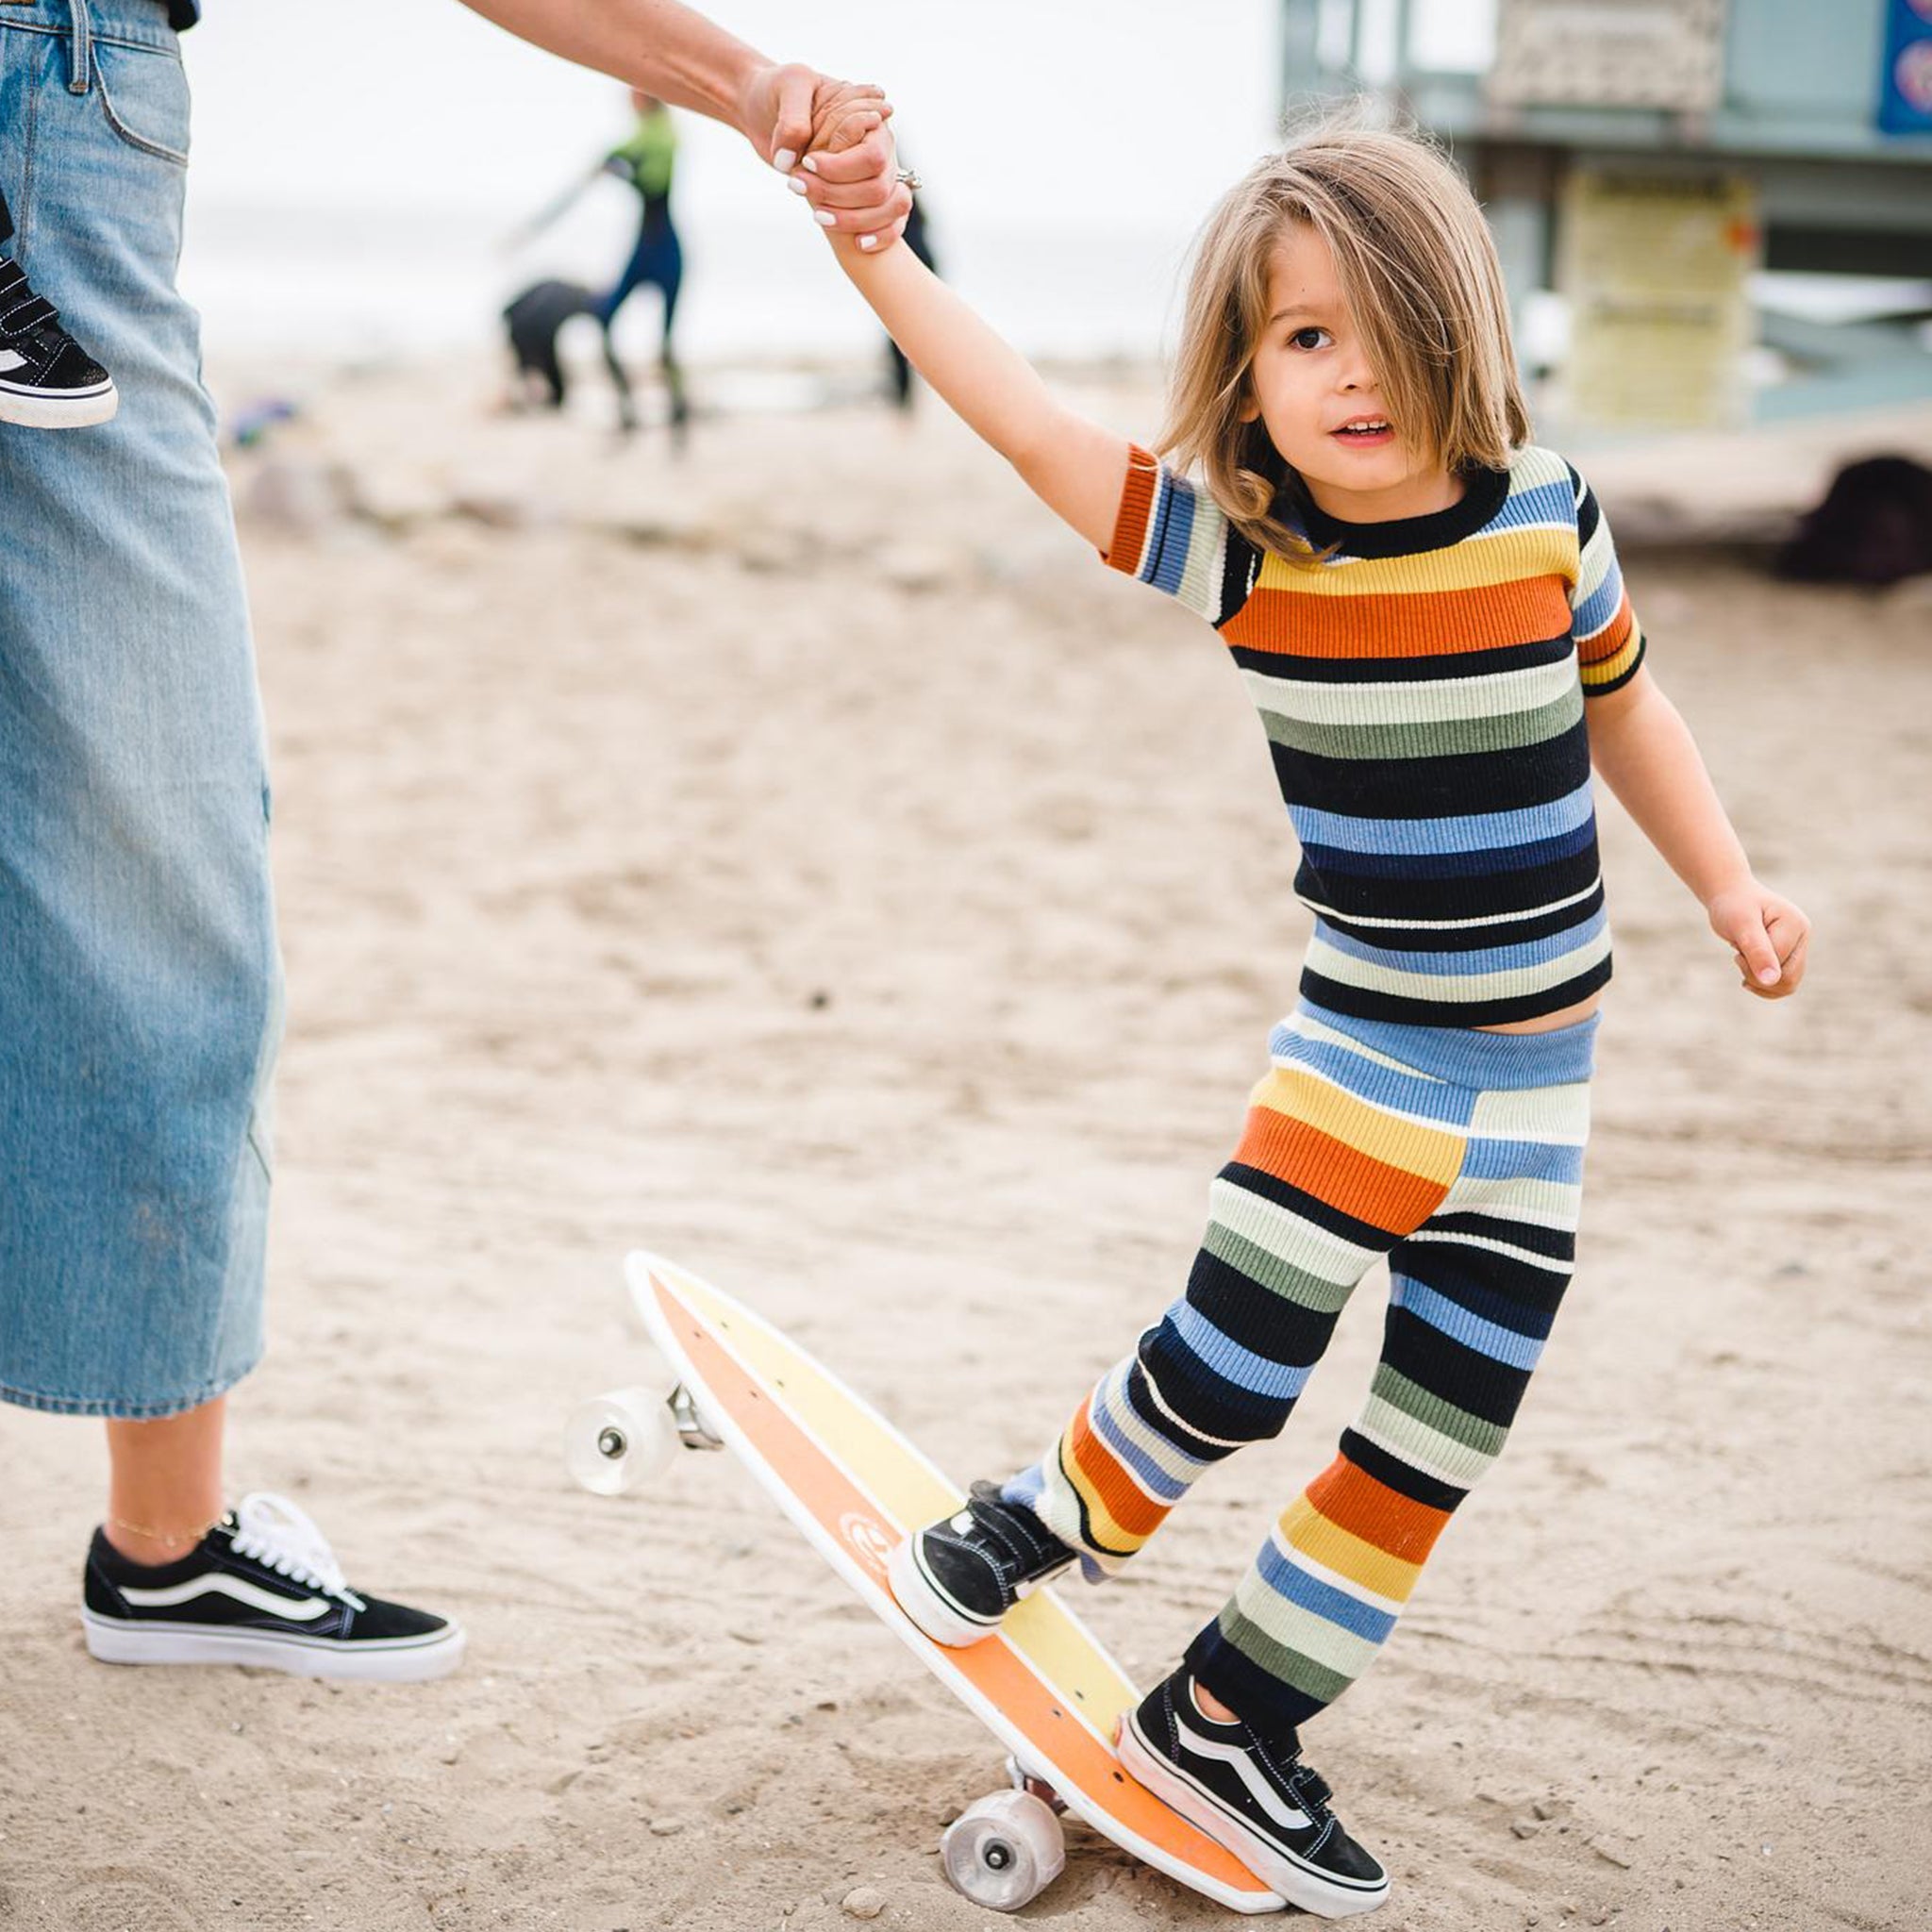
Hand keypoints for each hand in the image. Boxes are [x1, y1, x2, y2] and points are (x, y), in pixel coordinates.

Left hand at [786, 82, 908, 249]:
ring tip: (815, 214)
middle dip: (839, 196)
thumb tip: (791, 162)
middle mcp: (881, 147)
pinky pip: (892, 222)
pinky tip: (858, 245)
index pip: (872, 158)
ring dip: (852, 219)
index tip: (806, 163)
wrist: (765, 109)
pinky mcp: (867, 195)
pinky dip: (879, 236)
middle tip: (797, 186)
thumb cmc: (780, 91)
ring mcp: (878, 173)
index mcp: (871, 118)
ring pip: (888, 209)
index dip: (841, 170)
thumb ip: (793, 120)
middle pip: (879, 188)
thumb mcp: (788, 87)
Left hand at [1707, 881, 1809, 999]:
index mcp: (1796, 925)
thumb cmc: (1734, 906)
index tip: (1736, 946)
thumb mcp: (1741, 926)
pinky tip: (1747, 975)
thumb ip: (1757, 951)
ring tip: (1743, 960)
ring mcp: (1797, 947)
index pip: (1779, 962)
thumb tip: (1772, 980)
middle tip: (1738, 958)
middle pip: (1789, 978)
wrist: (1731, 896)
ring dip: (1758, 981)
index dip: (1752, 963)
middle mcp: (1802, 937)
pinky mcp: (1789, 955)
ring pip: (1787, 985)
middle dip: (1757, 976)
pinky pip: (1783, 984)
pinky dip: (1763, 985)